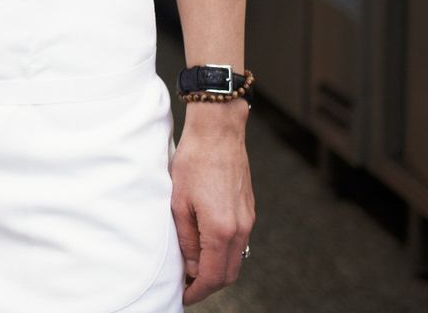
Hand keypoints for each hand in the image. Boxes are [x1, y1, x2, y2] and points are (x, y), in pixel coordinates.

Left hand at [171, 103, 253, 303]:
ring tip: (192, 269)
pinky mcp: (249, 210)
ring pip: (236, 260)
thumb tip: (191, 267)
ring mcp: (248, 220)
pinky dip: (224, 253)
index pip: (212, 276)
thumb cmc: (193, 162)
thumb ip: (187, 240)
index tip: (182, 296)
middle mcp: (240, 229)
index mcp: (221, 230)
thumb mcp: (178, 203)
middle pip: (228, 273)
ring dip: (217, 270)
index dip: (197, 291)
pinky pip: (239, 243)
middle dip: (208, 285)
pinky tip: (206, 248)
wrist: (218, 132)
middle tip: (186, 286)